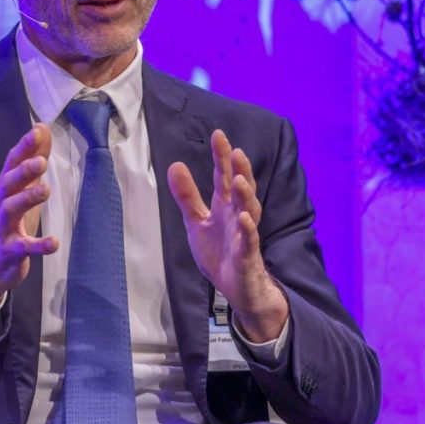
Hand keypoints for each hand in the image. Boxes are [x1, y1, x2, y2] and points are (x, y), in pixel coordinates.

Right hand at [0, 124, 58, 311]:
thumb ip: (32, 159)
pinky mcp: (9, 251)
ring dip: (27, 199)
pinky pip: (23, 248)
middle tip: (40, 162)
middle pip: (8, 184)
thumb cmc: (8, 221)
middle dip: (22, 171)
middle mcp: (0, 205)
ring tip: (45, 190)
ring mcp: (3, 229)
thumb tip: (42, 128)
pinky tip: (54, 243)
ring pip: (10, 211)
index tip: (38, 130)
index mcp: (5, 189)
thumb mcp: (21, 188)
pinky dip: (38, 245)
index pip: (12, 163)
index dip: (24, 147)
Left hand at [167, 129, 288, 341]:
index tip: (218, 134)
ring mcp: (245, 234)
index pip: (223, 176)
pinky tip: (244, 218)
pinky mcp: (248, 256)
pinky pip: (250, 241)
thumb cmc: (219, 253)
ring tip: (238, 179)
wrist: (236, 288)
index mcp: (225, 206)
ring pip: (249, 211)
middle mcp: (238, 215)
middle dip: (239, 170)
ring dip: (244, 195)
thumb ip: (187, 196)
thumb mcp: (196, 222)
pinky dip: (248, 229)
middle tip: (236, 151)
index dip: (221, 156)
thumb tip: (174, 164)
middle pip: (240, 189)